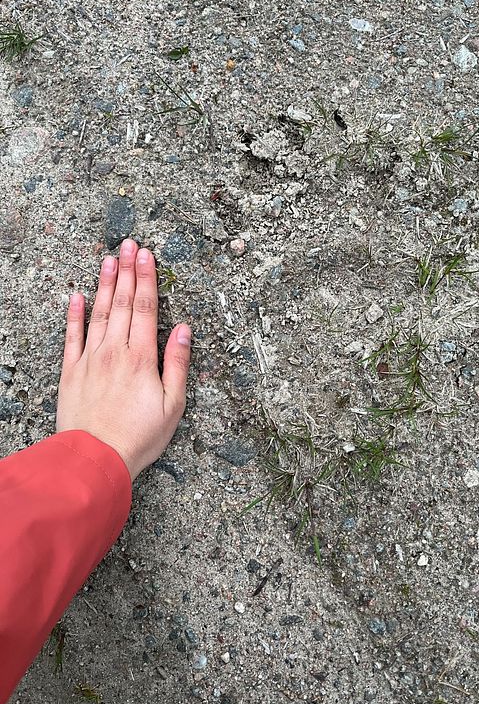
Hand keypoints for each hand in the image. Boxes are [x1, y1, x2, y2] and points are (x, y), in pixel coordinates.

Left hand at [56, 239, 190, 479]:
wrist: (95, 459)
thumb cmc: (139, 436)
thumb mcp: (173, 405)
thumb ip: (177, 364)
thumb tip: (183, 330)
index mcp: (141, 358)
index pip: (144, 308)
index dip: (146, 279)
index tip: (147, 255)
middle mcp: (114, 351)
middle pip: (121, 303)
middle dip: (127, 271)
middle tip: (129, 245)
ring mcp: (90, 359)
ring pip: (97, 313)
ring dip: (103, 284)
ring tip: (108, 260)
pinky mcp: (71, 372)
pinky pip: (71, 336)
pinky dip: (73, 314)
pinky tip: (75, 296)